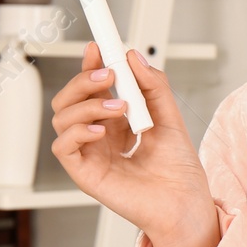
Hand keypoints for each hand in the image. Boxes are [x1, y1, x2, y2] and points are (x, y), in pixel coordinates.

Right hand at [50, 42, 218, 246]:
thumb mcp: (169, 115)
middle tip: (110, 75)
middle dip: (84, 80)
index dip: (90, 65)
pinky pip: (62, 147)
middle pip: (69, 98)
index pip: (92, 87)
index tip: (99, 45)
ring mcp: (89, 153)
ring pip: (61, 117)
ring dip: (87, 104)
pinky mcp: (84, 173)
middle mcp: (98, 135)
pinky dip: (77, 132)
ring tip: (120, 108)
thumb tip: (133, 56)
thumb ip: (153, 85)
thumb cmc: (178, 167)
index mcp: (115, 121)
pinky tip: (100, 130)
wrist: (184, 200)